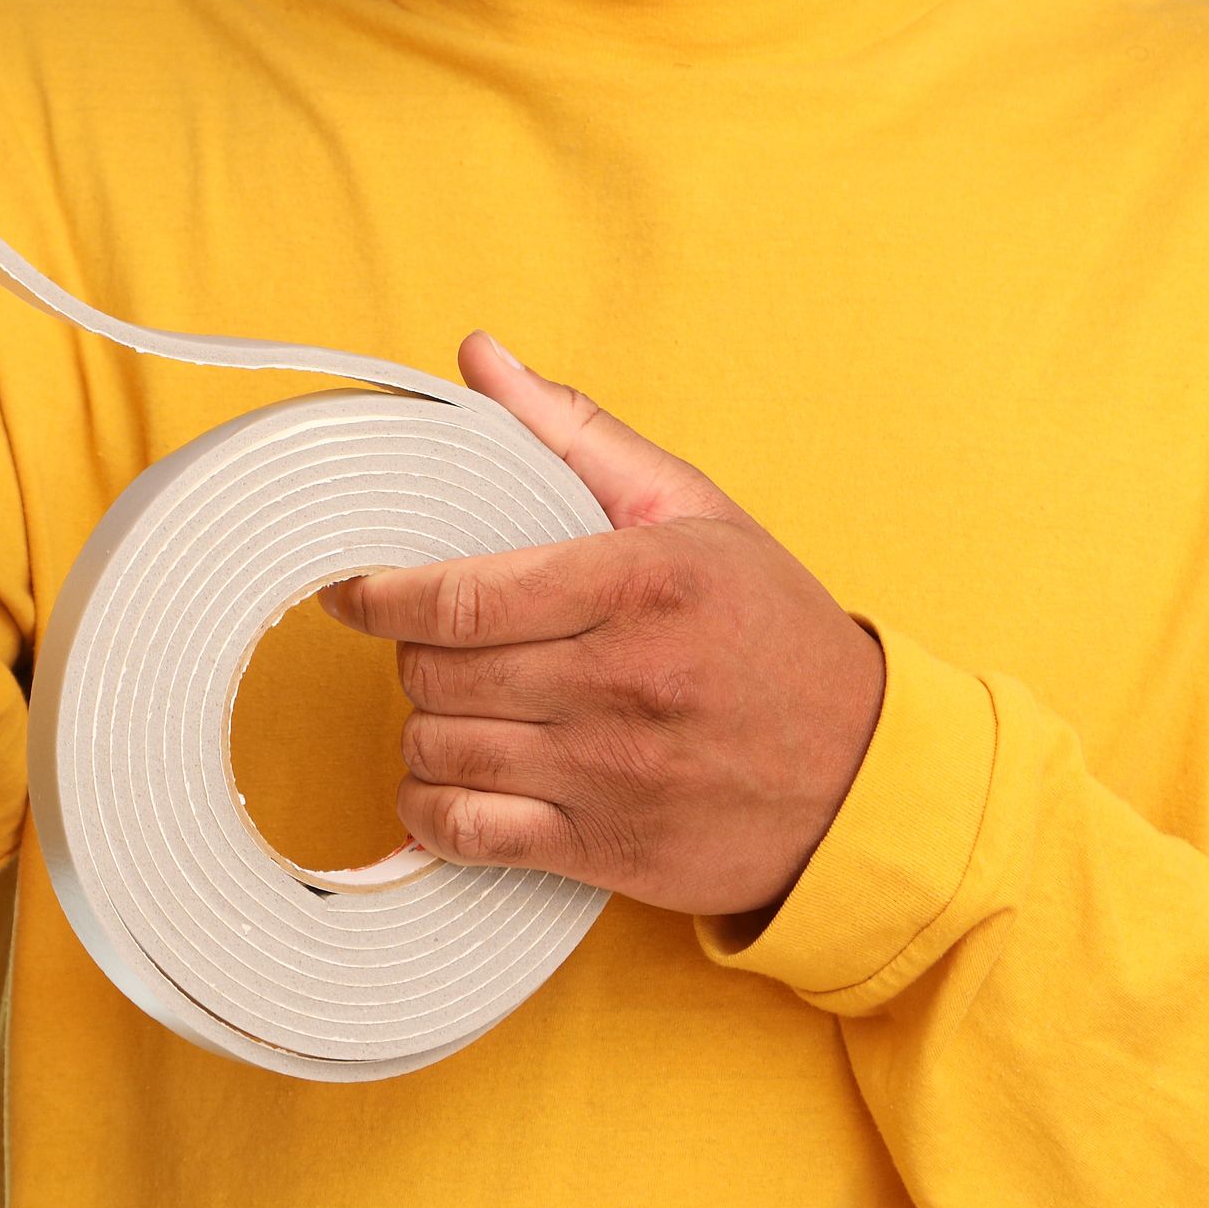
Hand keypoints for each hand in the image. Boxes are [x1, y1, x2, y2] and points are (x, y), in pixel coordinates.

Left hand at [326, 337, 884, 919]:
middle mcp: (623, 682)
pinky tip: (446, 780)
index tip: (349, 589)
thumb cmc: (769, 630)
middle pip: (437, 674)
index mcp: (640, 584)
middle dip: (409, 656)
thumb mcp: (695, 511)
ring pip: (440, 751)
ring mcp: (611, 775)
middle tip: (429, 643)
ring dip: (423, 727)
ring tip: (451, 704)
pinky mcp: (606, 850)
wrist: (859, 777)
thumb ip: (576, 432)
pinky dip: (431, 809)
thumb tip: (479, 356)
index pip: (460, 599)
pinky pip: (467, 835)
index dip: (378, 596)